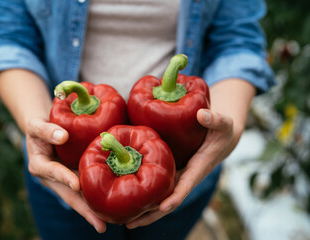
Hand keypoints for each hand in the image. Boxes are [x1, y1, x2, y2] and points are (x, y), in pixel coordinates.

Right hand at [26, 118, 106, 232]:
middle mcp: (52, 178)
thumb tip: (63, 136)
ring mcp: (64, 181)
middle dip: (84, 210)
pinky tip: (111, 206)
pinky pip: (86, 189)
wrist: (43, 130)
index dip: (64, 177)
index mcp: (40, 166)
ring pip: (79, 197)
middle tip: (100, 225)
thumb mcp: (36, 126)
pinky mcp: (75, 178)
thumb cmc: (38, 126)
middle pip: (69, 196)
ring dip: (92, 210)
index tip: (76, 185)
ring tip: (107, 223)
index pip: (53, 172)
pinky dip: (96, 197)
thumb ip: (46, 130)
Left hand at [126, 108, 237, 228]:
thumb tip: (201, 114)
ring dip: (144, 210)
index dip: (175, 197)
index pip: (186, 186)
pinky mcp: (172, 172)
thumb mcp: (223, 123)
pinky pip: (158, 187)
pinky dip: (145, 195)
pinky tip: (128, 198)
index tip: (162, 207)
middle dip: (151, 214)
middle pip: (169, 201)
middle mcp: (187, 177)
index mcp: (199, 168)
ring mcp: (178, 176)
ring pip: (161, 197)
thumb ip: (215, 119)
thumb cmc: (223, 131)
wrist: (221, 138)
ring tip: (123, 220)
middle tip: (129, 224)